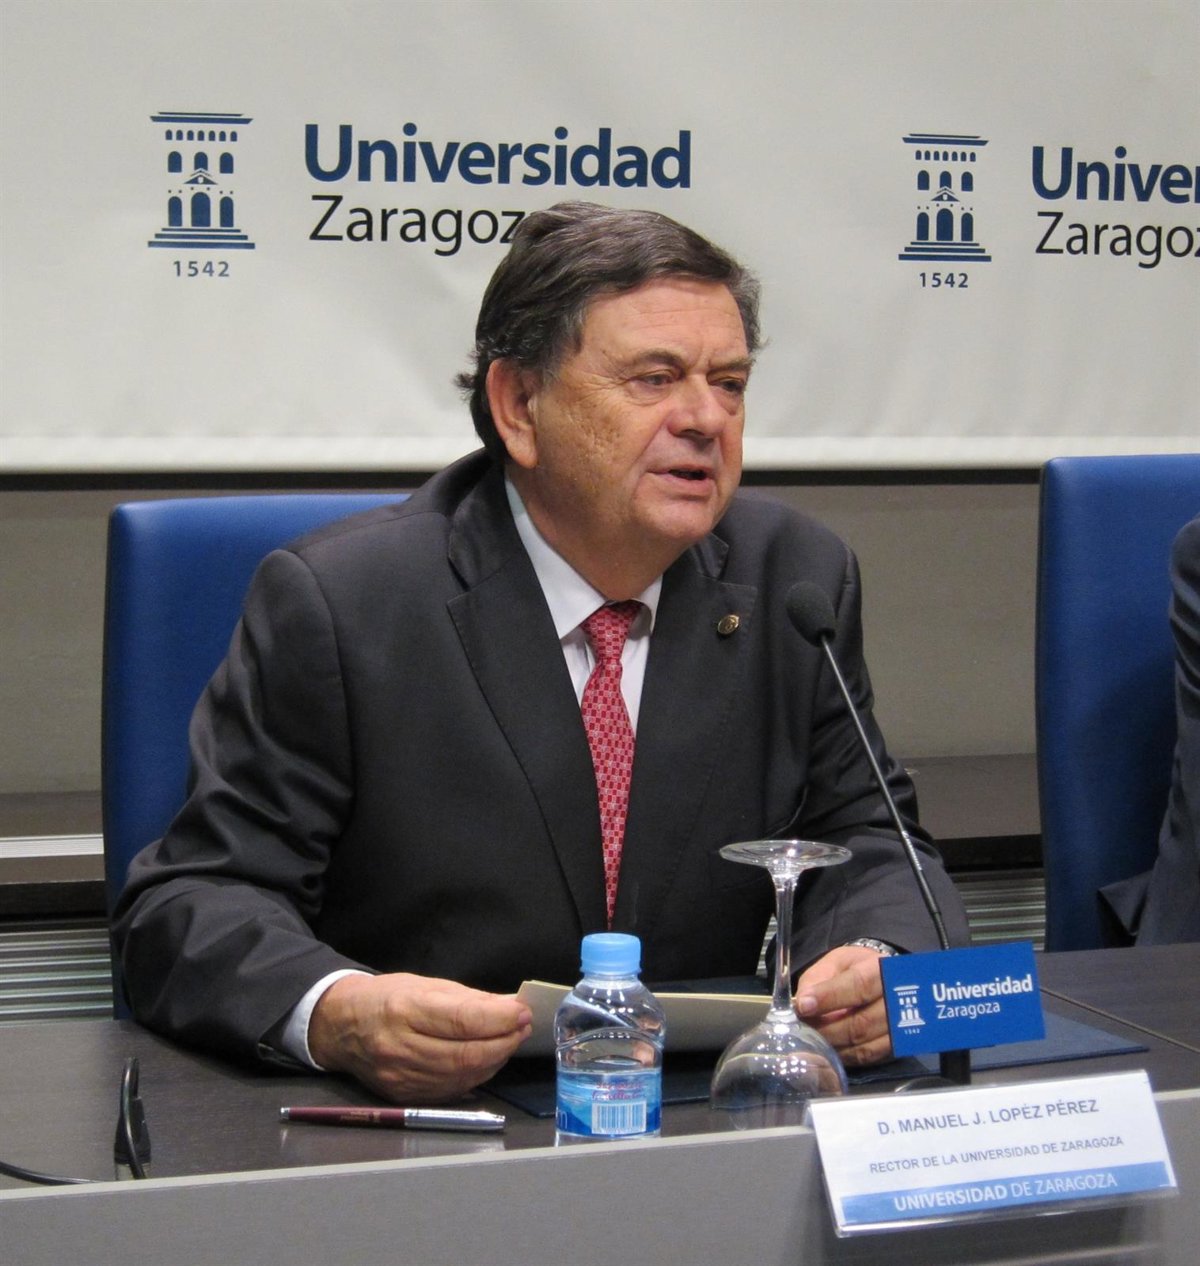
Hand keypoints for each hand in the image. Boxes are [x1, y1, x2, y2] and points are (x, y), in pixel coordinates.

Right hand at [308, 972, 532, 1102]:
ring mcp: (400, 1076)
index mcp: (404, 1009)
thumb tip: (509, 1007)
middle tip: (522, 1028)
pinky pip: (451, 1090)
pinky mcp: (403, 1096)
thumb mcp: (425, 985)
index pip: (462, 1020)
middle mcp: (400, 1047)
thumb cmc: (387, 997)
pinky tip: (487, 1059)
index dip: (499, 1019)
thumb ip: (468, 999)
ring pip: (462, 1076)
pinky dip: (476, 1075)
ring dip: (494, 1060)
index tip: (522, 1012)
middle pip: (465, 1054)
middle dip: (503, 1042)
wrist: (342, 1026)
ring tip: (509, 1041)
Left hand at [792, 945, 891, 1065]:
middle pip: (862, 1022)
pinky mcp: (896, 1047)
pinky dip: (844, 1056)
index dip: (829, 997)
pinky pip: (867, 1058)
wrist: (884, 980)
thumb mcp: (835, 962)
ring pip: (864, 1045)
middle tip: (802, 1028)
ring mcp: (902, 1027)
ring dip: (833, 1045)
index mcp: (882, 969)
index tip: (803, 1006)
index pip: (859, 984)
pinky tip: (829, 1049)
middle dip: (826, 1028)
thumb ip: (817, 979)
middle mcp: (899, 999)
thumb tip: (802, 1003)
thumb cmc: (856, 969)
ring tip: (811, 1039)